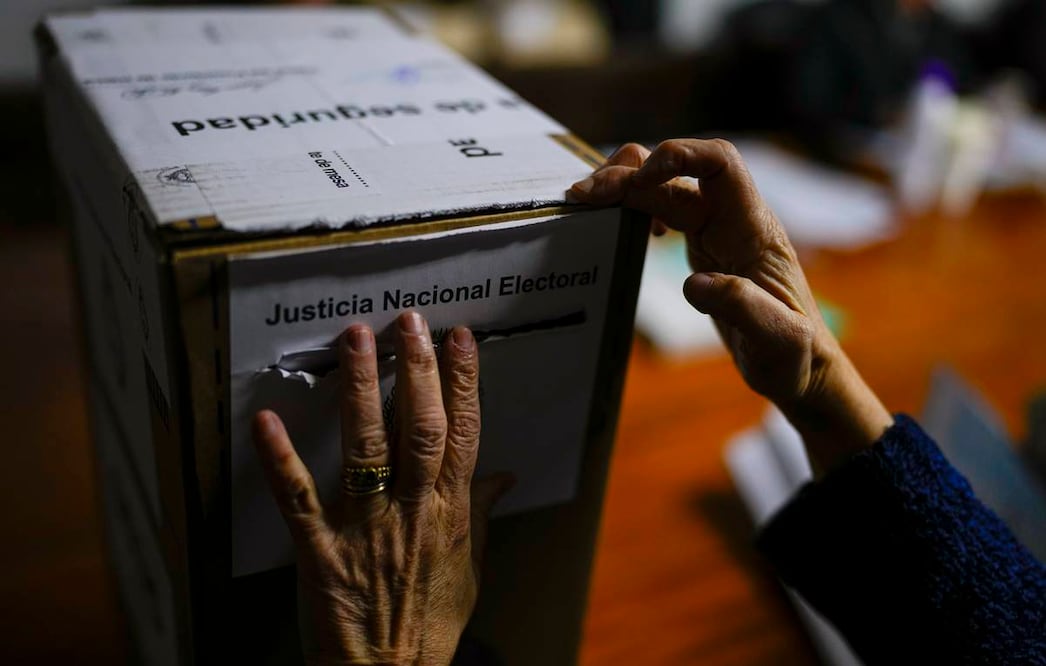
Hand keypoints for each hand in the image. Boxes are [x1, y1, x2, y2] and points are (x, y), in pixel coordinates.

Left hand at [252, 311, 512, 664]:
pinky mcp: (321, 551)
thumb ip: (483, 516)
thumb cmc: (429, 623)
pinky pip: (298, 500)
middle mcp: (413, 514)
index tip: (460, 340)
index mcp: (450, 515)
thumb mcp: (471, 569)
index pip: (463, 436)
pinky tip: (268, 420)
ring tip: (355, 342)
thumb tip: (503, 475)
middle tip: (408, 323)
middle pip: (420, 431)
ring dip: (361, 393)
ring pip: (366, 451)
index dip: (463, 384)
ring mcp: (366, 530)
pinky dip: (281, 460)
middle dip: (416, 372)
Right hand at [571, 139, 891, 472]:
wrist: (800, 365)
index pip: (721, 163)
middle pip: (680, 170)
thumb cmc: (793, 355)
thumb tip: (694, 284)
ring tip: (586, 201)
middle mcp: (734, 219)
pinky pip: (666, 207)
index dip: (678, 156)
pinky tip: (621, 224)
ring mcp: (718, 230)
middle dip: (631, 173)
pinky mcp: (704, 245)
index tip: (637, 181)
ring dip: (627, 184)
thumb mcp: (775, 340)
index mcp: (752, 230)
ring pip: (667, 185)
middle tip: (584, 197)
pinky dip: (636, 205)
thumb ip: (741, 308)